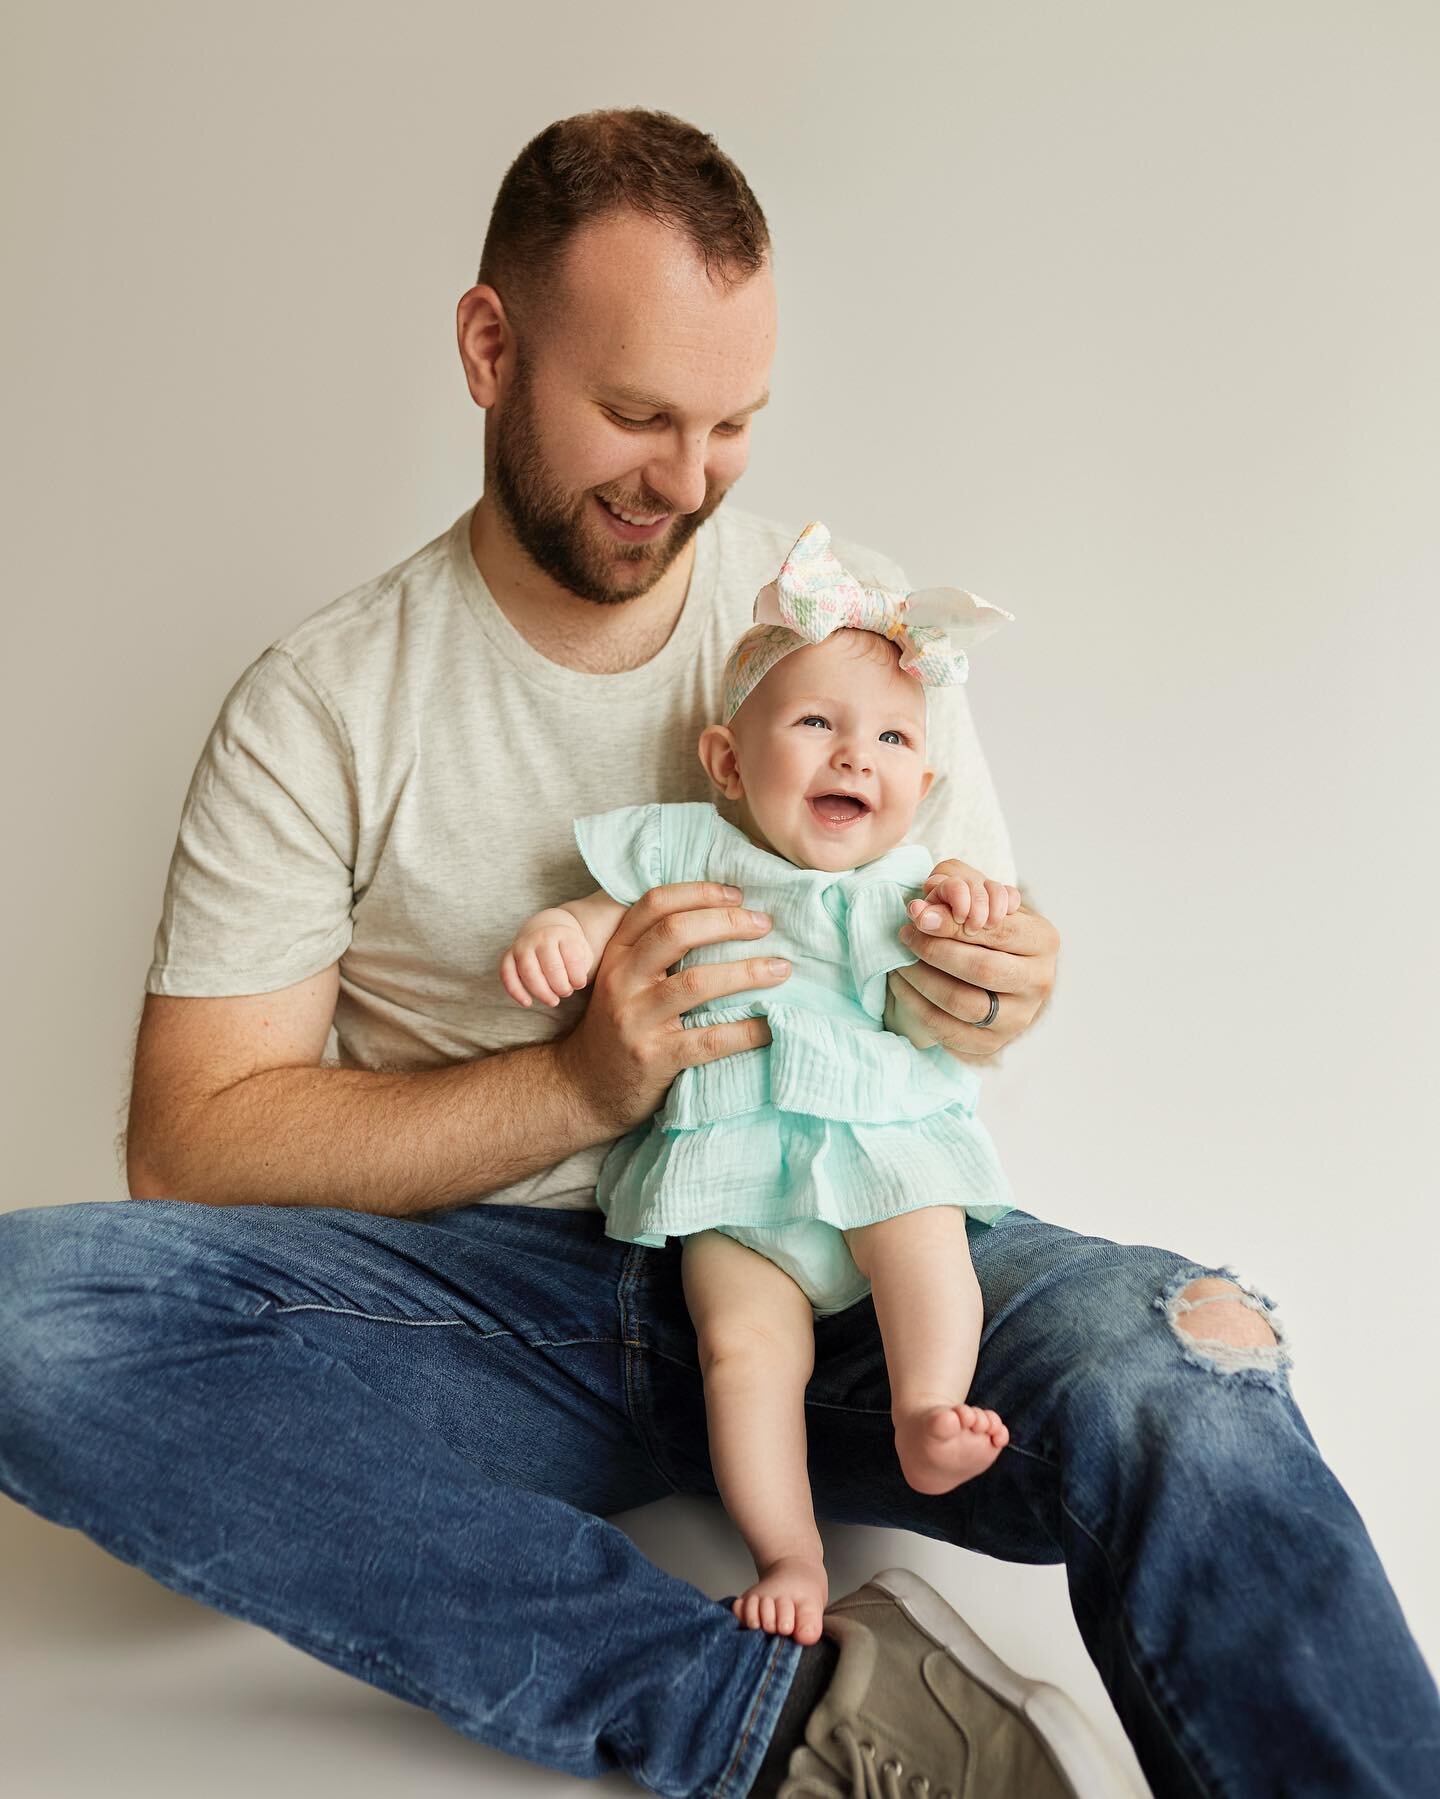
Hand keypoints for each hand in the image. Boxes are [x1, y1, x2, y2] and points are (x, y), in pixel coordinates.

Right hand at [500, 918, 595, 1008]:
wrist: (545, 930)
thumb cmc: (567, 949)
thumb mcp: (582, 951)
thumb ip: (582, 967)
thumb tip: (573, 984)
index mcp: (563, 934)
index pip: (573, 959)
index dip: (578, 978)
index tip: (579, 984)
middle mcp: (541, 937)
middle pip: (552, 967)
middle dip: (561, 987)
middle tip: (566, 993)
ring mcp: (522, 946)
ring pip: (529, 972)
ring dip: (542, 992)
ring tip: (553, 1001)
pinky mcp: (508, 956)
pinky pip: (507, 974)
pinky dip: (516, 991)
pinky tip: (527, 1003)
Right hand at [554, 883, 790, 1134]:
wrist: (587, 1088)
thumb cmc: (620, 1026)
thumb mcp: (624, 980)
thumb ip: (655, 951)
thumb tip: (724, 916)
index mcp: (617, 954)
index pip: (655, 904)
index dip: (699, 893)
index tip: (738, 895)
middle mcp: (621, 981)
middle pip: (676, 932)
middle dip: (728, 922)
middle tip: (765, 925)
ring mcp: (635, 1020)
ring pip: (695, 983)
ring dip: (746, 972)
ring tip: (781, 969)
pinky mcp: (654, 1058)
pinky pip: (709, 1040)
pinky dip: (746, 1031)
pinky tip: (771, 1025)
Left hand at [885, 859, 1057, 1061]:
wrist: (989, 968)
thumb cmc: (980, 924)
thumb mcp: (976, 892)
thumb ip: (956, 881)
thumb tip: (926, 904)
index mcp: (1044, 940)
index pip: (1000, 931)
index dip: (955, 923)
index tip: (918, 915)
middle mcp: (1039, 982)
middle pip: (984, 970)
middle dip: (937, 952)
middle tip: (905, 935)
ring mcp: (1019, 1018)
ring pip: (965, 1004)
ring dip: (923, 980)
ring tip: (899, 960)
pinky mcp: (992, 1043)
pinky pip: (948, 1031)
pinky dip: (917, 1006)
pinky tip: (900, 984)